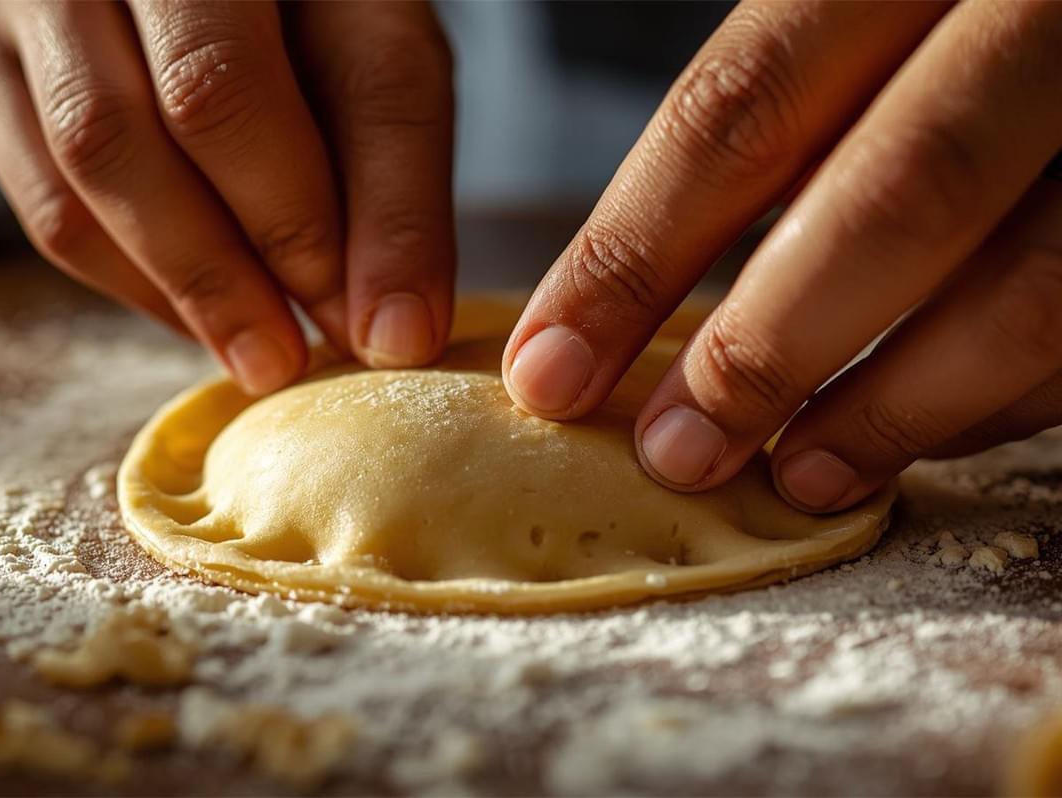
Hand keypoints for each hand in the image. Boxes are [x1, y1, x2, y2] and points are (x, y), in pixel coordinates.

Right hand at [0, 1, 454, 393]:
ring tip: (259, 348)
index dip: (290, 220)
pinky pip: (46, 207)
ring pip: (73, 181)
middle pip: (118, 138)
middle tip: (292, 358)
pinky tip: (204, 310)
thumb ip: (398, 185)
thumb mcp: (386, 58)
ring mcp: (18, 11)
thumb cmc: (324, 2)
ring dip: (176, 289)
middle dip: (221, 273)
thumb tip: (396, 340)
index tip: (359, 323)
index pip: (217, 87)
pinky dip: (135, 281)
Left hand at [503, 0, 1061, 511]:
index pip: (740, 107)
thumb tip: (618, 291)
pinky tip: (920, 428)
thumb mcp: (858, 8)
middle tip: (675, 453)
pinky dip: (1002, 394)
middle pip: (897, 193)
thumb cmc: (946, 14)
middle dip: (769, 346)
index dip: (634, 253)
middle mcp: (1035, 13)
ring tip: (798, 475)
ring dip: (898, 401)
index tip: (549, 370)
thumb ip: (772, 111)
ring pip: (1030, 280)